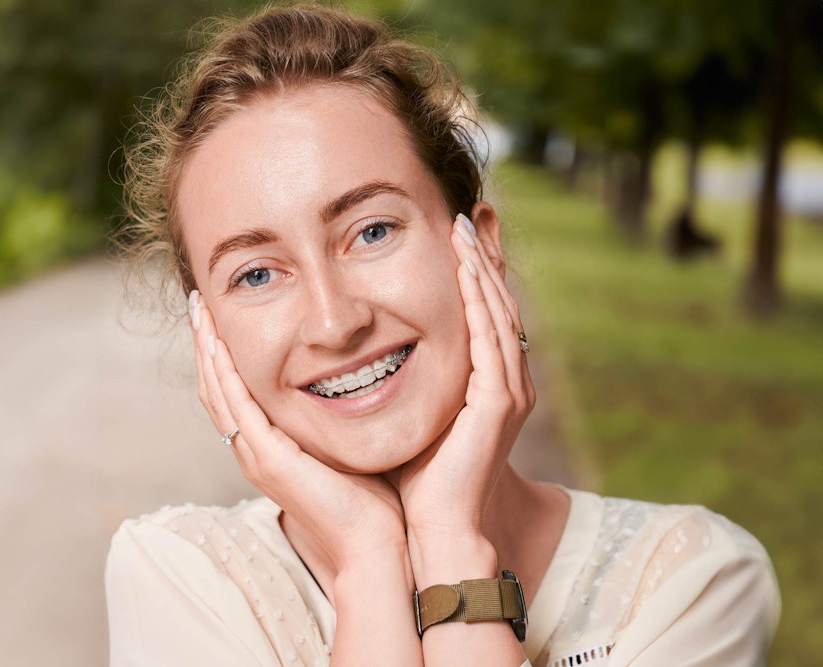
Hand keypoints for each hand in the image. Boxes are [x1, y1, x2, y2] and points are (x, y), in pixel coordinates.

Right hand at [189, 292, 408, 572]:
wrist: (373, 547)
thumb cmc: (371, 504)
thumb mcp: (346, 446)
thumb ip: (337, 418)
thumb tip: (357, 383)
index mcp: (269, 449)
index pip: (234, 393)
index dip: (223, 355)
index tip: (220, 318)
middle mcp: (253, 451)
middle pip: (215, 388)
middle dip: (205, 345)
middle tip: (197, 305)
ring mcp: (255, 455)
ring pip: (217, 392)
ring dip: (205, 350)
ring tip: (198, 311)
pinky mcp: (268, 459)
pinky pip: (236, 407)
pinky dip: (223, 372)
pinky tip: (217, 342)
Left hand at [392, 212, 535, 550]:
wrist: (435, 528)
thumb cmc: (416, 479)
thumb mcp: (410, 414)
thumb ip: (405, 381)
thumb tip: (366, 353)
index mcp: (487, 386)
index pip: (482, 316)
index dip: (472, 275)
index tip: (453, 236)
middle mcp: (506, 383)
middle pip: (498, 304)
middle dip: (482, 259)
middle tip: (465, 216)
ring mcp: (509, 392)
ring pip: (500, 313)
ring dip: (482, 268)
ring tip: (464, 229)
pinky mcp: (500, 402)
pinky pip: (492, 337)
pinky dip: (481, 300)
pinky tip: (467, 269)